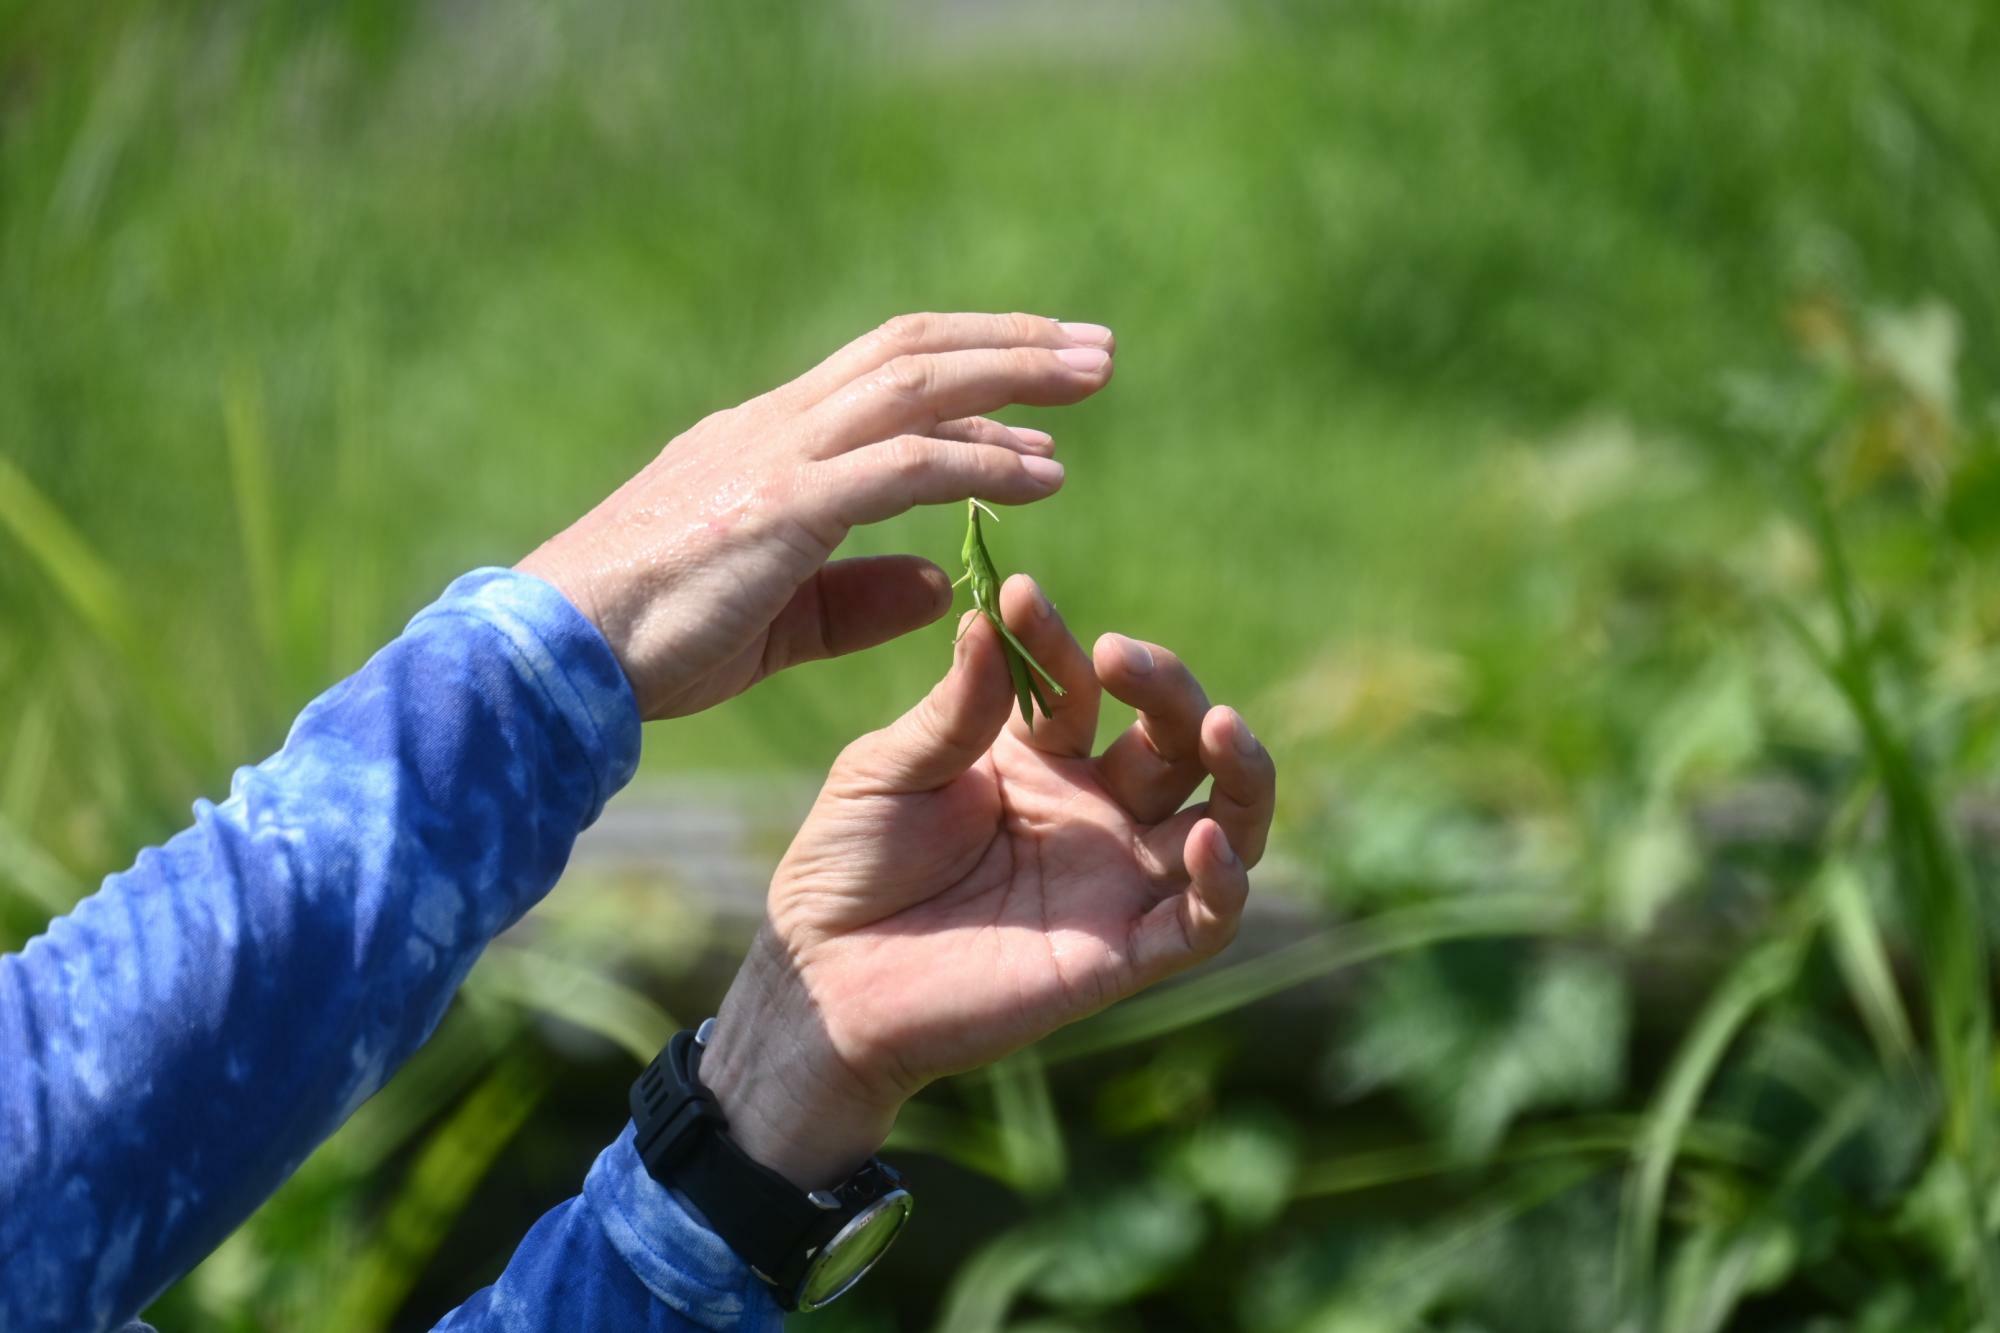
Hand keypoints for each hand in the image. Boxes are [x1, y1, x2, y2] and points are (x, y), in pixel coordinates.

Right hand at [517, 313, 1114, 718]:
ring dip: (1015, 374)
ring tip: (1095, 376)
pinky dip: (981, 461)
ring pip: (917, 384)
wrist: (553, 657)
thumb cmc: (644, 644)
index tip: (1039, 390)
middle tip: (1095, 348)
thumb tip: (941, 581)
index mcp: (765, 443)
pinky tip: (1045, 477)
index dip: (967, 370)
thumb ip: (856, 596)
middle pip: (912, 351)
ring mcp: (777, 457)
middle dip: (1010, 341)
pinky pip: (905, 466)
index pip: (881, 377)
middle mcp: (775, 428)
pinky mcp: (782, 505)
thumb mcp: (773, 618)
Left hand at [699, 576, 1277, 1186]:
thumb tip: (991, 617)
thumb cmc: (848, 866)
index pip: (1080, 686)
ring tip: (1220, 725)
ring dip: (1240, 770)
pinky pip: (1203, 920)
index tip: (1020, 597)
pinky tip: (1209, 838)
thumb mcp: (889, 768)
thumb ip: (956, 707)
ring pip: (1223, 820)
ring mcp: (1114, 880)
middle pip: (1173, 739)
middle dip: (1168, 688)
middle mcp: (1092, 812)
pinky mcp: (1122, 953)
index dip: (1058, 641)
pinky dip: (1225, 881)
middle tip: (1125, 658)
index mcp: (1038, 759)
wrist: (823, 979)